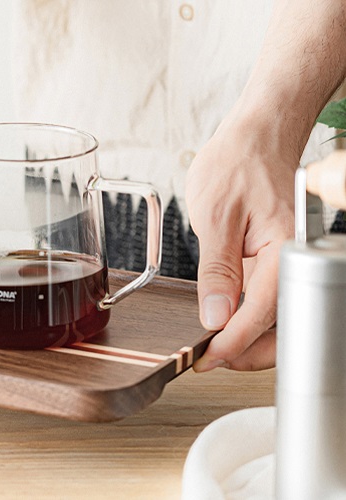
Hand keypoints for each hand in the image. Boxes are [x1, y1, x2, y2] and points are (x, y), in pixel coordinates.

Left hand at [186, 117, 296, 371]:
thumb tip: (216, 315)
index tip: (209, 358)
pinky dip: (250, 318)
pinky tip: (226, 323)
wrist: (257, 136)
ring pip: (279, 318)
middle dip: (248, 351)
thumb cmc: (237, 163)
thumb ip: (217, 269)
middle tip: (210, 360)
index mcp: (288, 248)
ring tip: (214, 347)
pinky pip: (272, 300)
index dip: (235, 341)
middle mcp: (297, 259)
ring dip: (250, 339)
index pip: (264, 311)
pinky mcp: (280, 260)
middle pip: (282, 325)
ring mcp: (290, 261)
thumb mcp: (215, 215)